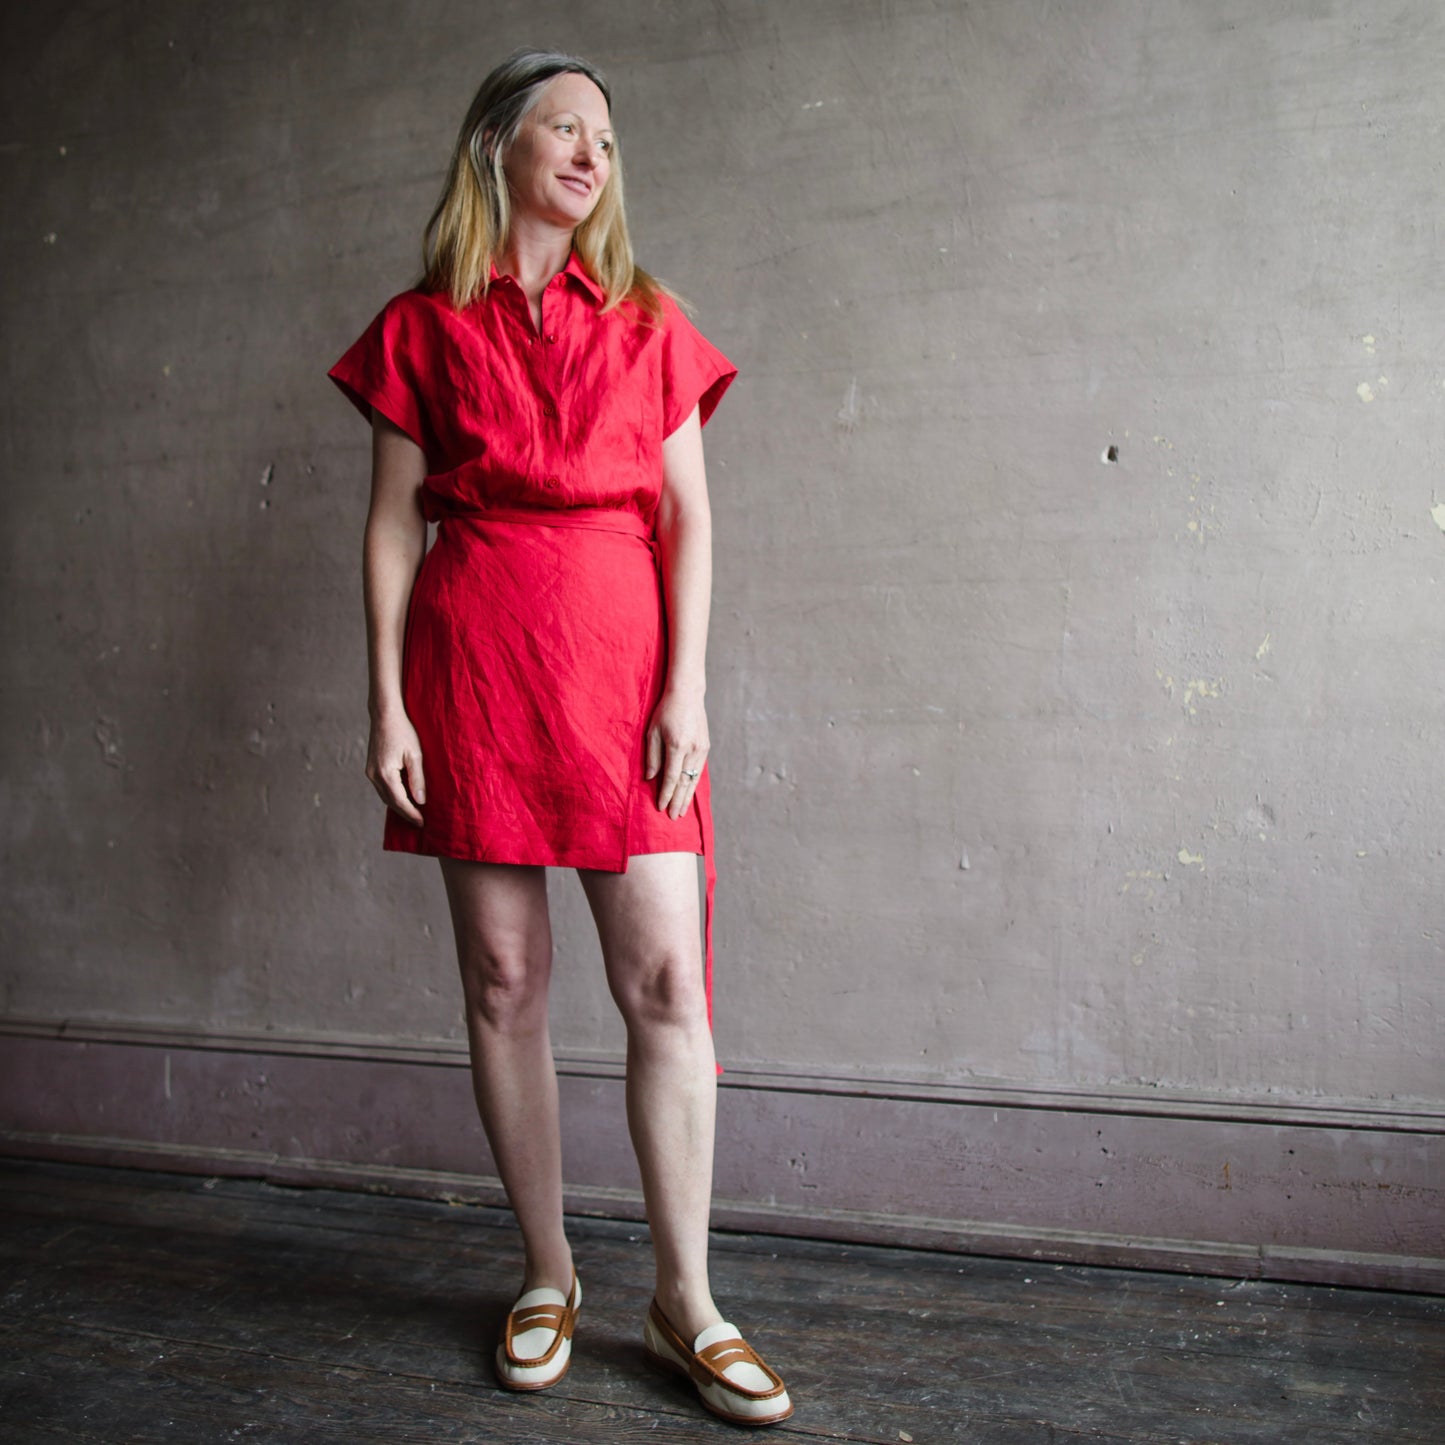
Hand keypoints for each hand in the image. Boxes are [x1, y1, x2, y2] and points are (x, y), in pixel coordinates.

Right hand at [365, 710, 426, 824]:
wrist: (385, 715)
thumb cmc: (403, 731)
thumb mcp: (415, 755)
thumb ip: (418, 779)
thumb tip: (421, 801)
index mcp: (385, 773)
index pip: (399, 801)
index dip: (411, 814)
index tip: (422, 823)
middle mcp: (374, 776)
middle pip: (390, 802)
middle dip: (405, 813)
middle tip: (420, 823)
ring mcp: (370, 772)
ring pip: (385, 796)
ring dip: (398, 805)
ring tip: (414, 813)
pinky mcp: (371, 768)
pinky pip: (382, 788)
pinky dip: (393, 796)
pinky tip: (404, 798)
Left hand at [645, 686, 708, 819]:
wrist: (688, 695)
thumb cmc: (666, 711)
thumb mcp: (653, 732)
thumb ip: (652, 756)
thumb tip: (650, 778)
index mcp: (677, 746)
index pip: (671, 777)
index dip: (666, 794)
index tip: (660, 807)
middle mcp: (692, 750)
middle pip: (684, 782)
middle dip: (678, 801)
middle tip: (673, 817)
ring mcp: (701, 749)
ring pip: (693, 779)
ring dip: (687, 797)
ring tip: (681, 811)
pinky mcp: (705, 747)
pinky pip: (698, 771)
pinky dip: (693, 784)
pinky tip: (689, 793)